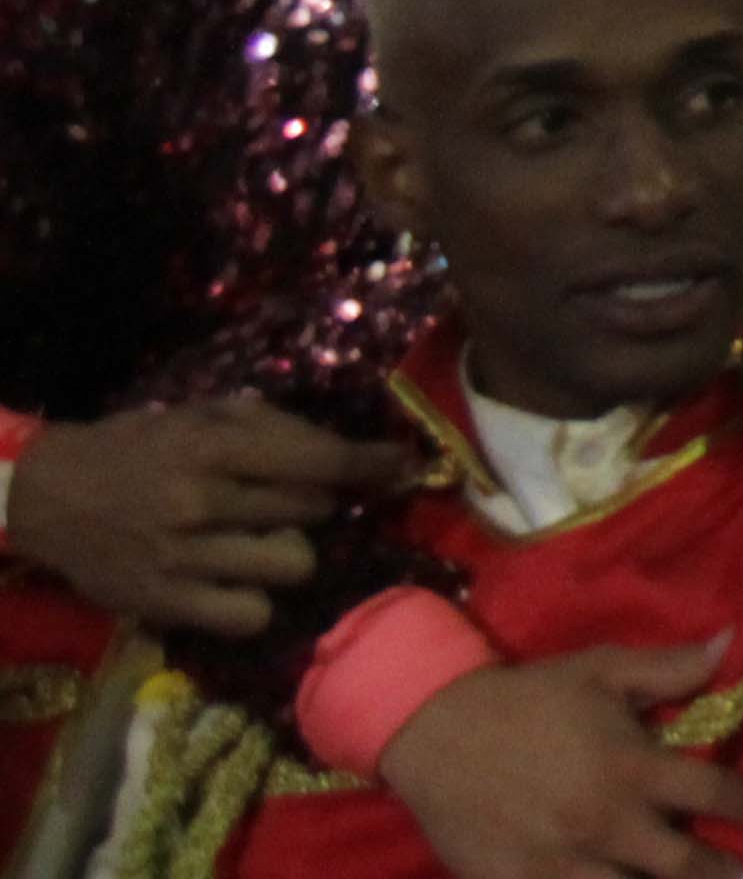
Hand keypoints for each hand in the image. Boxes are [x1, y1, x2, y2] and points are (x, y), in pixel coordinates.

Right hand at [0, 396, 411, 634]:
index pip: (322, 460)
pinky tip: (241, 580)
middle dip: (320, 502)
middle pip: (314, 511)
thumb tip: (348, 451)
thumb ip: (271, 427)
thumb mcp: (201, 415)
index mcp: (216, 448)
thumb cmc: (137, 447)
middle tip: (298, 499)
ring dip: (291, 550)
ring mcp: (186, 558)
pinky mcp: (166, 603)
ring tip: (262, 539)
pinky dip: (258, 599)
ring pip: (294, 564)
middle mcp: (205, 503)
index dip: (373, 464)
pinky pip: (251, 614)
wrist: (50, 497)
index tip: (405, 466)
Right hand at [378, 640, 742, 878]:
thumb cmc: (529, 698)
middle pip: (687, 864)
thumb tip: (734, 642)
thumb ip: (670, 668)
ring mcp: (562, 864)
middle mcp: (605, 822)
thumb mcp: (602, 670)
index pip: (716, 793)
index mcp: (631, 767)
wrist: (433, 732)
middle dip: (732, 875)